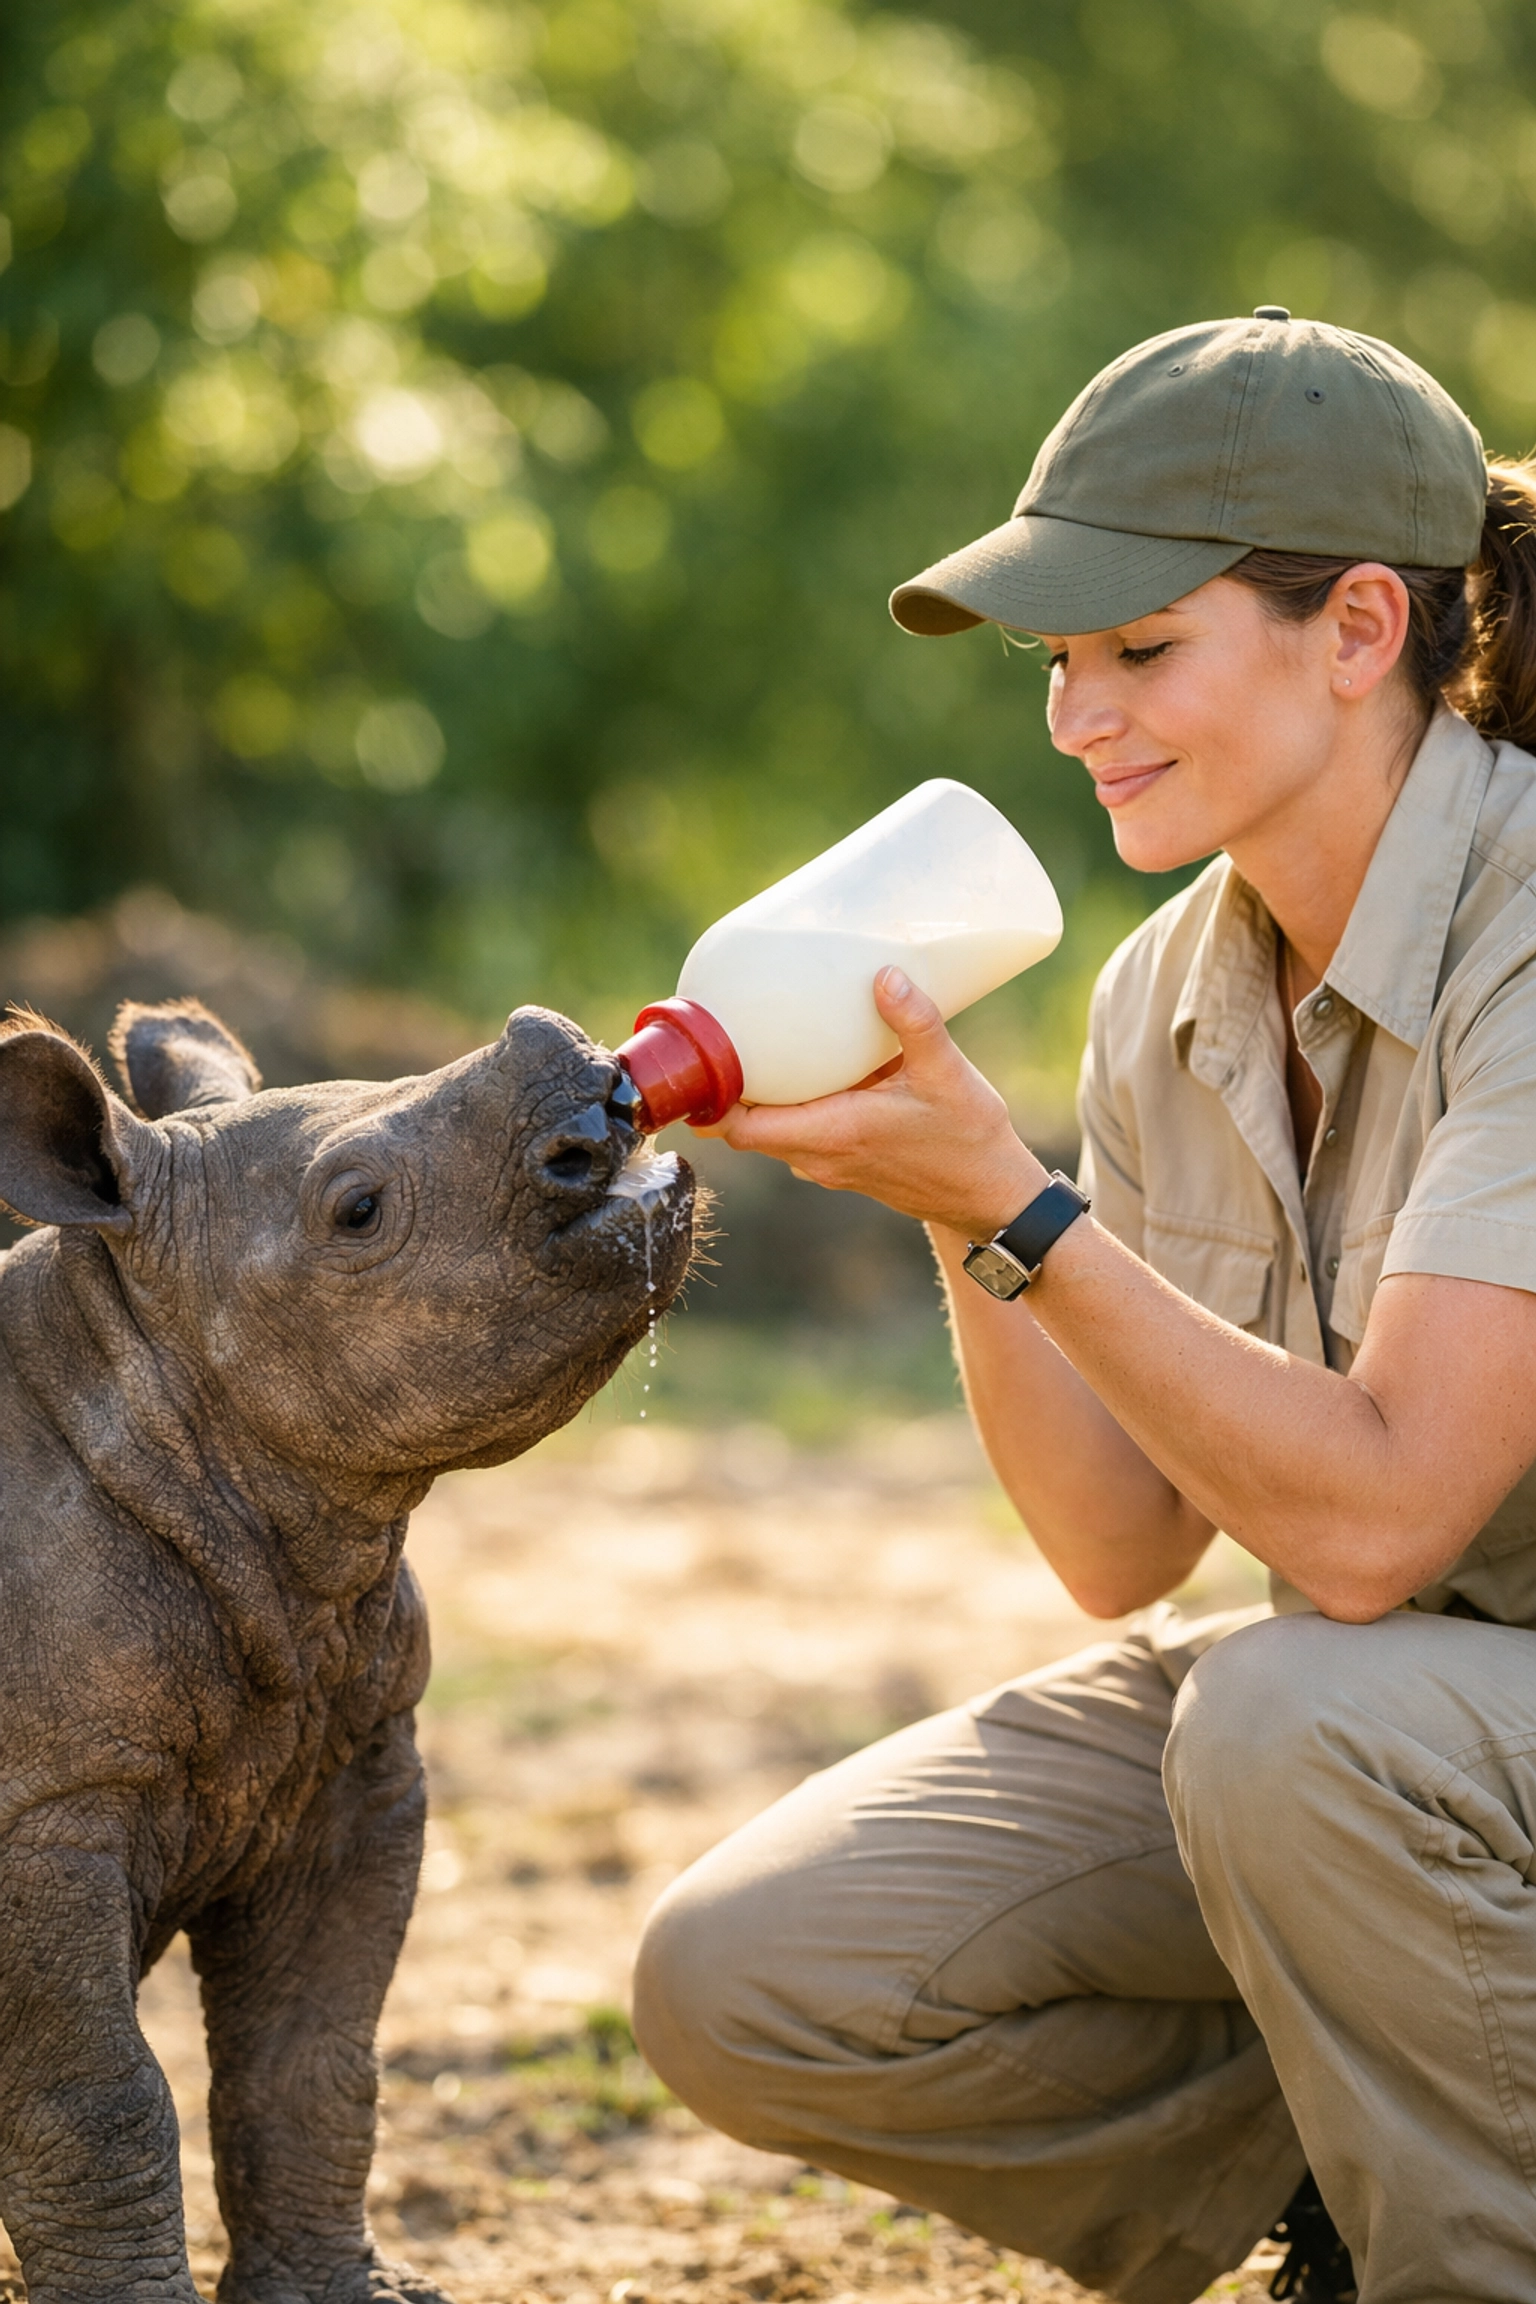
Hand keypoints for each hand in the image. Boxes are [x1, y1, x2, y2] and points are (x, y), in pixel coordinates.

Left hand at [693, 967, 1046, 1236]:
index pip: (742, 1130)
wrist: (992, 1196)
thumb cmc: (969, 1140)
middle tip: (728, 1034)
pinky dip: (792, 1109)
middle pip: (748, 1128)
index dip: (710, 1101)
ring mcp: (831, 1167)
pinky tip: (812, 1071)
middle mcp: (821, 1158)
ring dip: (762, 1099)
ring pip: (773, 1134)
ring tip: (764, 1045)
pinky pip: (798, 1137)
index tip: (700, 1061)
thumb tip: (884, 973)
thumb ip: (914, 1022)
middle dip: (731, 1088)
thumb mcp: (947, 1073)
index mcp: (833, 1135)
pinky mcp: (845, 1165)